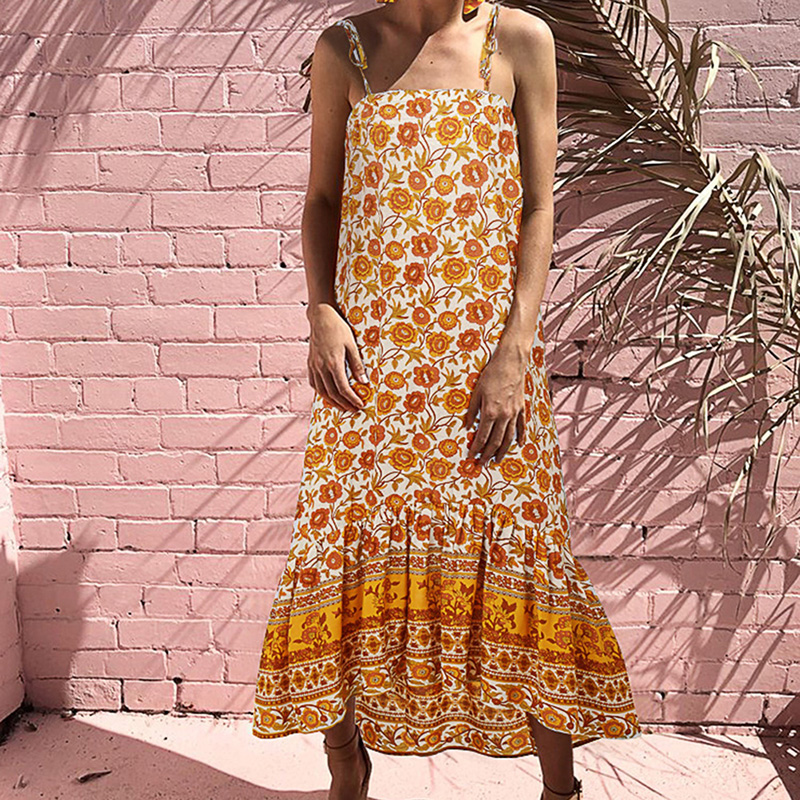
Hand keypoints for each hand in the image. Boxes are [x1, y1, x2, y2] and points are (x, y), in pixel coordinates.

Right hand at [307, 303, 368, 412]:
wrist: (321, 317)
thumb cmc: (338, 328)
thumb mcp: (352, 345)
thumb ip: (357, 365)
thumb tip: (364, 382)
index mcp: (333, 363)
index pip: (343, 389)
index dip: (352, 399)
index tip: (360, 405)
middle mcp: (321, 367)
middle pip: (332, 393)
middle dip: (344, 404)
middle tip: (354, 410)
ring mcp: (314, 366)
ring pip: (321, 391)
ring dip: (332, 402)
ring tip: (342, 407)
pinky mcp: (310, 363)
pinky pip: (314, 383)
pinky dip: (321, 392)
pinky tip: (327, 395)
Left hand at [463, 341, 527, 464]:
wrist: (511, 361)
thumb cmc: (491, 374)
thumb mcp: (476, 391)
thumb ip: (472, 411)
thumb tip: (467, 426)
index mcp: (490, 411)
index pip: (482, 436)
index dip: (476, 448)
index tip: (471, 456)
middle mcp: (504, 415)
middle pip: (495, 441)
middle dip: (488, 454)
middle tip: (482, 464)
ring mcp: (514, 412)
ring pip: (509, 437)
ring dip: (503, 451)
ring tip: (497, 460)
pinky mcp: (521, 407)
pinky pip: (522, 426)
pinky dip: (521, 437)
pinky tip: (519, 445)